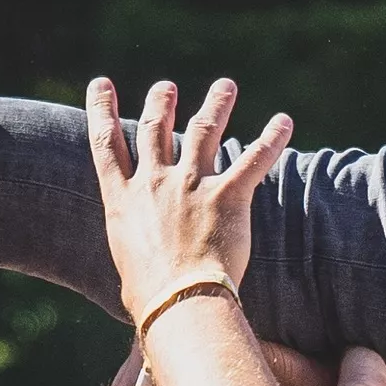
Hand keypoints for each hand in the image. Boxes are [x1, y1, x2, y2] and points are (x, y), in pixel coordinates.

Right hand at [87, 77, 292, 307]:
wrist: (178, 301)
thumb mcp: (128, 266)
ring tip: (225, 87)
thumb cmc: (150, 296)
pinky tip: (284, 122)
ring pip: (204, 130)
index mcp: (123, 199)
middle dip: (160, 102)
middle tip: (166, 87)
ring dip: (216, 104)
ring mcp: (191, 185)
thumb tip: (138, 275)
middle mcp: (154, 183)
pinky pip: (254, 158)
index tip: (101, 84)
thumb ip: (135, 251)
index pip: (106, 144)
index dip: (101, 110)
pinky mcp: (228, 195)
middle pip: (154, 128)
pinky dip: (272, 138)